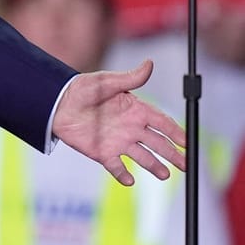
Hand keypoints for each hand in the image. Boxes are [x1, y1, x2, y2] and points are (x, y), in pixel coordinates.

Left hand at [52, 60, 186, 185]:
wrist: (56, 103)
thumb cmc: (81, 89)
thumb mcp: (106, 81)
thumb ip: (129, 78)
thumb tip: (149, 64)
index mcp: (136, 110)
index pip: (162, 122)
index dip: (176, 132)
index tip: (188, 141)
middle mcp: (131, 128)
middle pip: (158, 143)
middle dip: (173, 154)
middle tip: (186, 164)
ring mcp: (118, 141)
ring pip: (142, 156)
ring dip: (154, 166)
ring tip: (165, 174)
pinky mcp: (102, 152)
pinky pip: (115, 166)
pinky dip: (123, 174)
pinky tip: (129, 180)